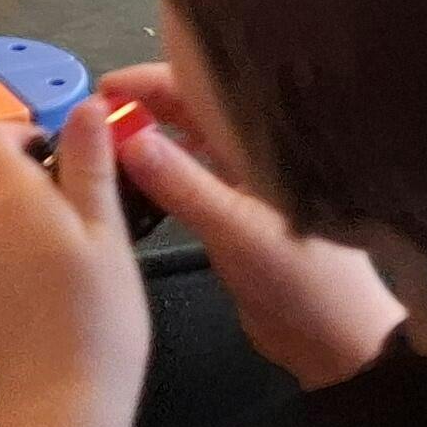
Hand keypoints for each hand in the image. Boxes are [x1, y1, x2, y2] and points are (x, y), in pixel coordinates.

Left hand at [0, 110, 150, 426]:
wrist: (57, 415)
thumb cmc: (95, 320)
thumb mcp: (107, 234)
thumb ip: (90, 166)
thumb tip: (83, 104)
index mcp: (6, 198)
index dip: (20, 131)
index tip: (65, 154)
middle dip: (39, 180)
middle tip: (97, 211)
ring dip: (37, 221)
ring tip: (91, 256)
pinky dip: (28, 257)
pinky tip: (69, 292)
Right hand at [103, 66, 405, 390]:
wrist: (334, 343)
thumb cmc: (299, 280)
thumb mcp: (235, 230)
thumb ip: (182, 184)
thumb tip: (125, 137)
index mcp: (264, 143)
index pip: (203, 91)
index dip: (152, 83)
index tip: (103, 90)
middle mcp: (253, 155)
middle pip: (191, 114)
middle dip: (143, 110)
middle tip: (91, 119)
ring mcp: (244, 186)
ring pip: (187, 149)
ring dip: (149, 144)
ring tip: (102, 146)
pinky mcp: (234, 217)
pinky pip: (189, 182)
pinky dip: (159, 177)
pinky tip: (129, 182)